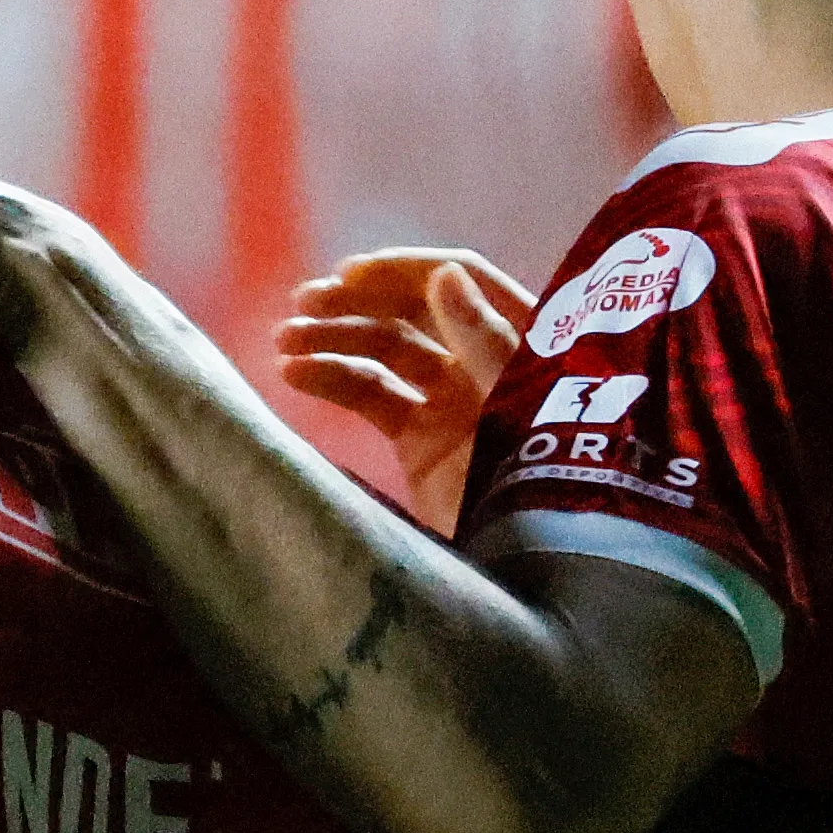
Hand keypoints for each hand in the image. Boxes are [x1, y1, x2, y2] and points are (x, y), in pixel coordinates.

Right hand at [270, 247, 534, 535]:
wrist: (537, 561)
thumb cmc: (547, 476)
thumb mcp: (521, 399)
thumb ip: (486, 338)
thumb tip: (444, 274)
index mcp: (522, 336)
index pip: (461, 278)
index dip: (405, 271)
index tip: (352, 274)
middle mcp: (484, 359)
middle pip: (414, 309)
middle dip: (358, 302)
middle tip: (305, 302)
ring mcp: (450, 400)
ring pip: (384, 350)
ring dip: (333, 337)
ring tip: (285, 340)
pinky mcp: (420, 441)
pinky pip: (371, 397)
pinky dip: (332, 380)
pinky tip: (293, 372)